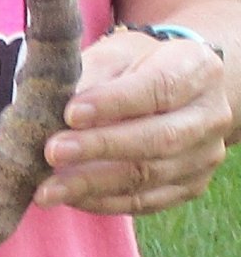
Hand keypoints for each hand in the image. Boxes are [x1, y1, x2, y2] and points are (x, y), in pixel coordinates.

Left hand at [34, 30, 231, 213]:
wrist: (172, 91)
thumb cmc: (133, 66)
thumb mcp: (114, 54)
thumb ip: (90, 75)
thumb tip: (50, 109)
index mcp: (196, 69)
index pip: (158, 88)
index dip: (113, 103)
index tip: (71, 113)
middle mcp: (209, 115)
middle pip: (158, 138)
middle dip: (100, 147)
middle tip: (52, 152)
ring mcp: (204, 156)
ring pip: (148, 176)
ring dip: (91, 184)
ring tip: (47, 188)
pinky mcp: (189, 186)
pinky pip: (144, 201)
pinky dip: (102, 202)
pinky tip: (68, 197)